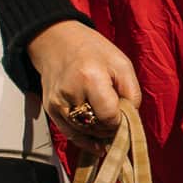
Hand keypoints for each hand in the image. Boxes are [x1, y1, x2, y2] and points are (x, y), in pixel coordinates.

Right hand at [27, 20, 141, 151]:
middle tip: (118, 118)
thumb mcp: (121, 64)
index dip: (121, 120)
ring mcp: (57, 103)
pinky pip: (70, 134)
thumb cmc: (94, 51)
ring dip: (100, 134)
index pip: (110, 116)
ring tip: (107, 123)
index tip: (125, 113)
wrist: (57, 41)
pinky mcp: (50, 109)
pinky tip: (97, 142)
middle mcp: (70, 93)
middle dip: (111, 127)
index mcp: (91, 78)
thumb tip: (131, 120)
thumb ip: (132, 93)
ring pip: (85, 133)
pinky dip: (86, 140)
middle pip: (97, 127)